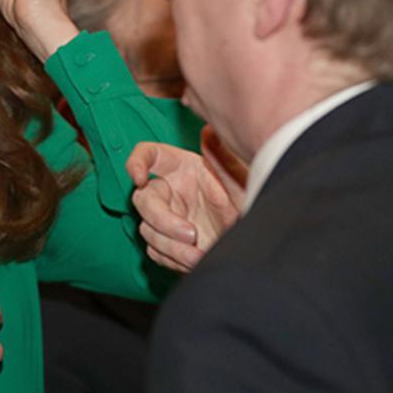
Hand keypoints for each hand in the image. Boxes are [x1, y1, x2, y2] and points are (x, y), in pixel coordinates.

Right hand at [126, 127, 245, 271]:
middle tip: (191, 234)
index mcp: (181, 168)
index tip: (139, 178)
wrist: (255, 240)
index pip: (148, 155)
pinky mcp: (168, 243)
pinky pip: (156, 251)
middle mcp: (169, 192)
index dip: (136, 162)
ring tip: (198, 255)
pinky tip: (194, 260)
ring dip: (171, 245)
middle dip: (163, 220)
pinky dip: (173, 258)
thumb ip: (222, 156)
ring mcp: (166, 218)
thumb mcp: (240, 179)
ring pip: (148, 230)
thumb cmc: (248, 203)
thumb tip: (209, 131)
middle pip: (143, 200)